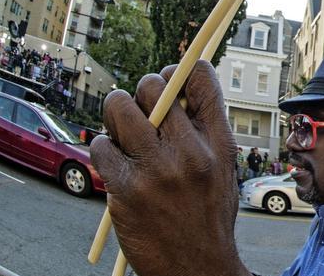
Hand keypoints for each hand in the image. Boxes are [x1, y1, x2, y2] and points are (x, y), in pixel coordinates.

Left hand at [91, 60, 249, 275]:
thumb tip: (179, 89)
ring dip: (115, 111)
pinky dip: (102, 147)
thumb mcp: (223, 168)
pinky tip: (114, 159)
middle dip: (143, 90)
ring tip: (120, 126)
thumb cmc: (207, 214)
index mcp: (219, 142)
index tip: (172, 80)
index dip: (181, 69)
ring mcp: (157, 171)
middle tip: (140, 108)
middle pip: (155, 85)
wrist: (197, 266)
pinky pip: (100, 146)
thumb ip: (205, 131)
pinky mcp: (126, 190)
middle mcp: (190, 152)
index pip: (201, 78)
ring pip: (120, 108)